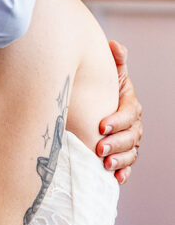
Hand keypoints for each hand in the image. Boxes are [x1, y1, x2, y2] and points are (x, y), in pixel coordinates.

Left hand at [96, 40, 142, 183]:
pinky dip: (122, 173)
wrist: (91, 103)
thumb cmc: (99, 87)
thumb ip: (115, 61)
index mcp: (130, 104)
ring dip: (119, 160)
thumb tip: (115, 46)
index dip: (117, 120)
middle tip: (99, 148)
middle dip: (116, 143)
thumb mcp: (108, 74)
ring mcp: (128, 141)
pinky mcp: (122, 155)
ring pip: (130, 153)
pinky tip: (115, 179)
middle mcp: (133, 125)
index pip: (129, 114)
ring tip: (105, 164)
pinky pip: (127, 167)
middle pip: (131, 137)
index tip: (100, 126)